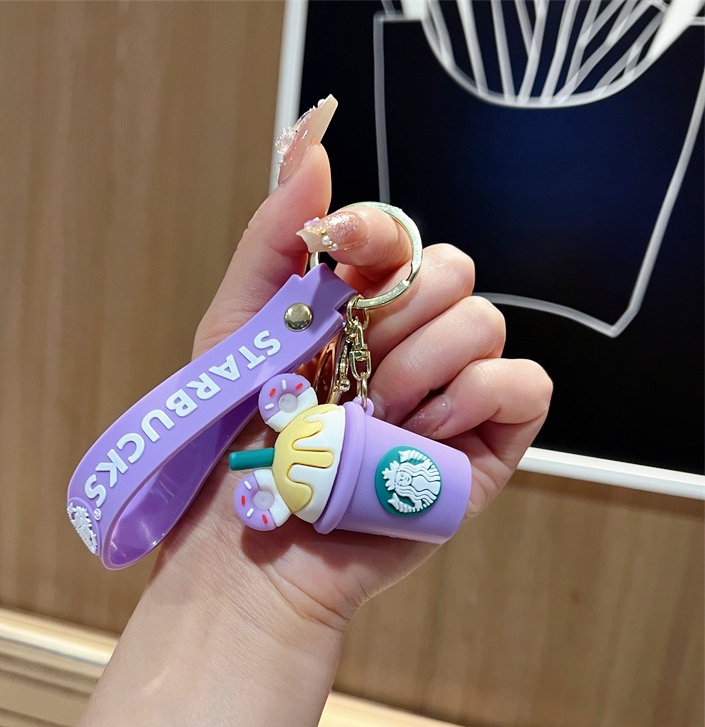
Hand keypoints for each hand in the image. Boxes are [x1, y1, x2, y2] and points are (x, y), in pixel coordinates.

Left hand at [155, 105, 551, 632]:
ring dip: (421, 362)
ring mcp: (450, 392)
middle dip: (395, 312)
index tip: (337, 243)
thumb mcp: (238, 331)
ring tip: (373, 414)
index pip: (398, 234)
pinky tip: (419, 432)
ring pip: (485, 320)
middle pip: (451, 268)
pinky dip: (474, 398)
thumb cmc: (237, 444)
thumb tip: (312, 142)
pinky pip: (524, 386)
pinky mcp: (484, 444)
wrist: (253, 549)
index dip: (375, 226)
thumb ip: (275, 239)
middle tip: (347, 366)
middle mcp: (410, 342)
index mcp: (356, 310)